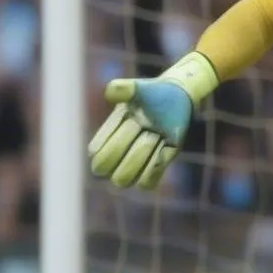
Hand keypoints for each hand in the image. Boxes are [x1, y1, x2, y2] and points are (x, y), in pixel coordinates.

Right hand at [88, 52, 217, 189]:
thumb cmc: (151, 93)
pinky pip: (146, 184)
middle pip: (109, 172)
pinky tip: (165, 149)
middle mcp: (119, 153)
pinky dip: (153, 171)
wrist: (176, 98)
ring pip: (125, 179)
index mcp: (107, 136)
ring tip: (154, 138)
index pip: (96, 154)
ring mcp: (137, 161)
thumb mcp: (136, 88)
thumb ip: (122, 88)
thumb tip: (109, 93)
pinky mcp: (158, 165)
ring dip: (141, 159)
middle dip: (126, 151)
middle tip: (142, 130)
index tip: (127, 121)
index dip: (111, 141)